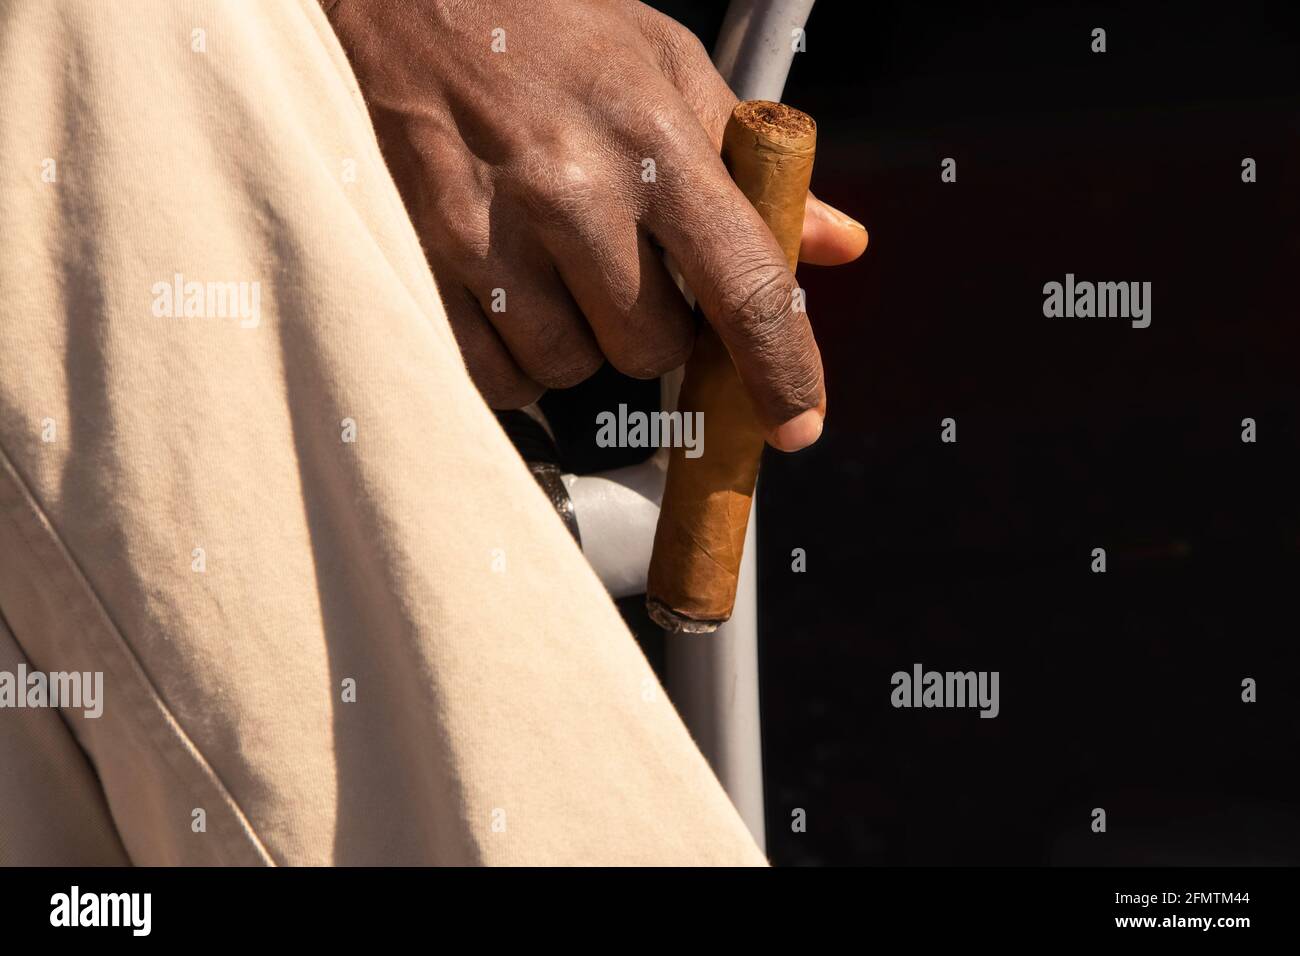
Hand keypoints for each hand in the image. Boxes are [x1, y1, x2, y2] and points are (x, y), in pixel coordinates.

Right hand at [328, 0, 867, 449]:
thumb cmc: (551, 26)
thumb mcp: (668, 65)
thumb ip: (754, 167)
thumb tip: (836, 244)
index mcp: (651, 138)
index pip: (743, 287)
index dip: (782, 372)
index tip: (798, 424)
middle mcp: (573, 191)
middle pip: (651, 350)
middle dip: (654, 331)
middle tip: (626, 269)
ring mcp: (490, 233)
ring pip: (570, 370)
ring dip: (580, 342)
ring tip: (556, 267)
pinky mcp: (425, 263)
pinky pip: (498, 376)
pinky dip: (516, 358)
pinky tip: (512, 296)